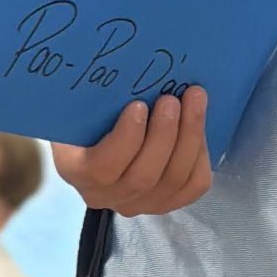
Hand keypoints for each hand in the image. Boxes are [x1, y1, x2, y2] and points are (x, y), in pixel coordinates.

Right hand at [52, 87, 211, 215]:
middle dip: (165, 134)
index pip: (102, 168)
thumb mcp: (79, 104)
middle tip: (172, 99)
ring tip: (194, 100)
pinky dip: (201, 154)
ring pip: (172, 181)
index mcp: (75, 170)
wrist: (96, 135)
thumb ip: (91, 98)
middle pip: (143, 177)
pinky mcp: (166, 202)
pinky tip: (200, 127)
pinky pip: (193, 186)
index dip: (126, 139)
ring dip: (189, 137)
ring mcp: (137, 204)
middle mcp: (104, 195)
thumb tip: (116, 72)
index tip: (138, 105)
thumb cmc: (87, 113)